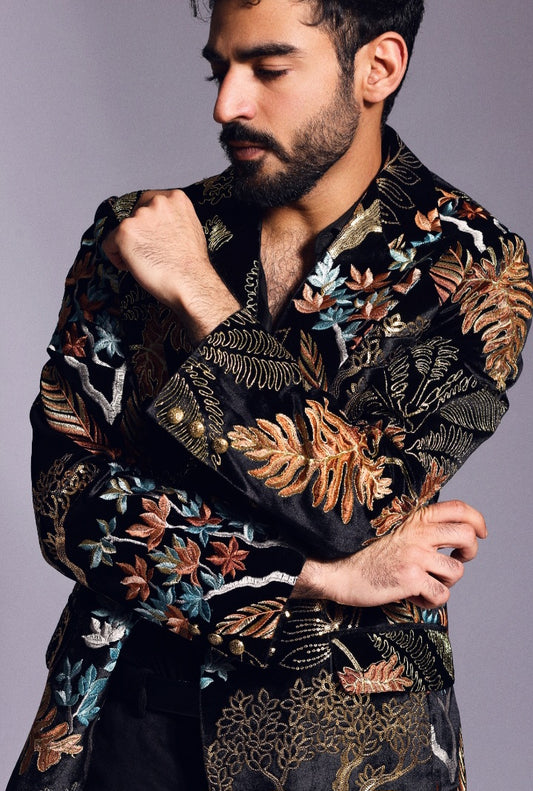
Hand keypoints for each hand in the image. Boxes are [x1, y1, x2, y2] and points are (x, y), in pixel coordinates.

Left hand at [102, 190, 239, 340]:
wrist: (191, 283)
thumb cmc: (192, 265)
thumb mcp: (190, 228)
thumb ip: (173, 219)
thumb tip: (157, 225)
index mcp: (176, 198)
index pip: (148, 203)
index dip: (147, 224)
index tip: (151, 238)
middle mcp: (157, 201)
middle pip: (134, 215)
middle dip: (139, 234)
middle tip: (149, 253)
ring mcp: (140, 215)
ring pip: (122, 230)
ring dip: (129, 246)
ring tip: (145, 262)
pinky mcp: (125, 231)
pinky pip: (108, 244)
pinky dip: (116, 257)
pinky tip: (132, 267)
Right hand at [292, 500, 486, 608]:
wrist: (336, 569)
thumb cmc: (361, 553)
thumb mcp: (390, 529)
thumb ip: (416, 529)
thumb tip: (444, 536)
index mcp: (414, 518)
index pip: (458, 508)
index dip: (477, 520)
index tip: (480, 532)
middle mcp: (418, 533)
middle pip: (467, 536)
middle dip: (470, 551)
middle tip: (458, 558)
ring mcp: (415, 556)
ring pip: (457, 570)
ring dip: (446, 581)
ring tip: (427, 582)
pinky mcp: (410, 579)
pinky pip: (441, 595)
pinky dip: (432, 601)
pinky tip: (417, 596)